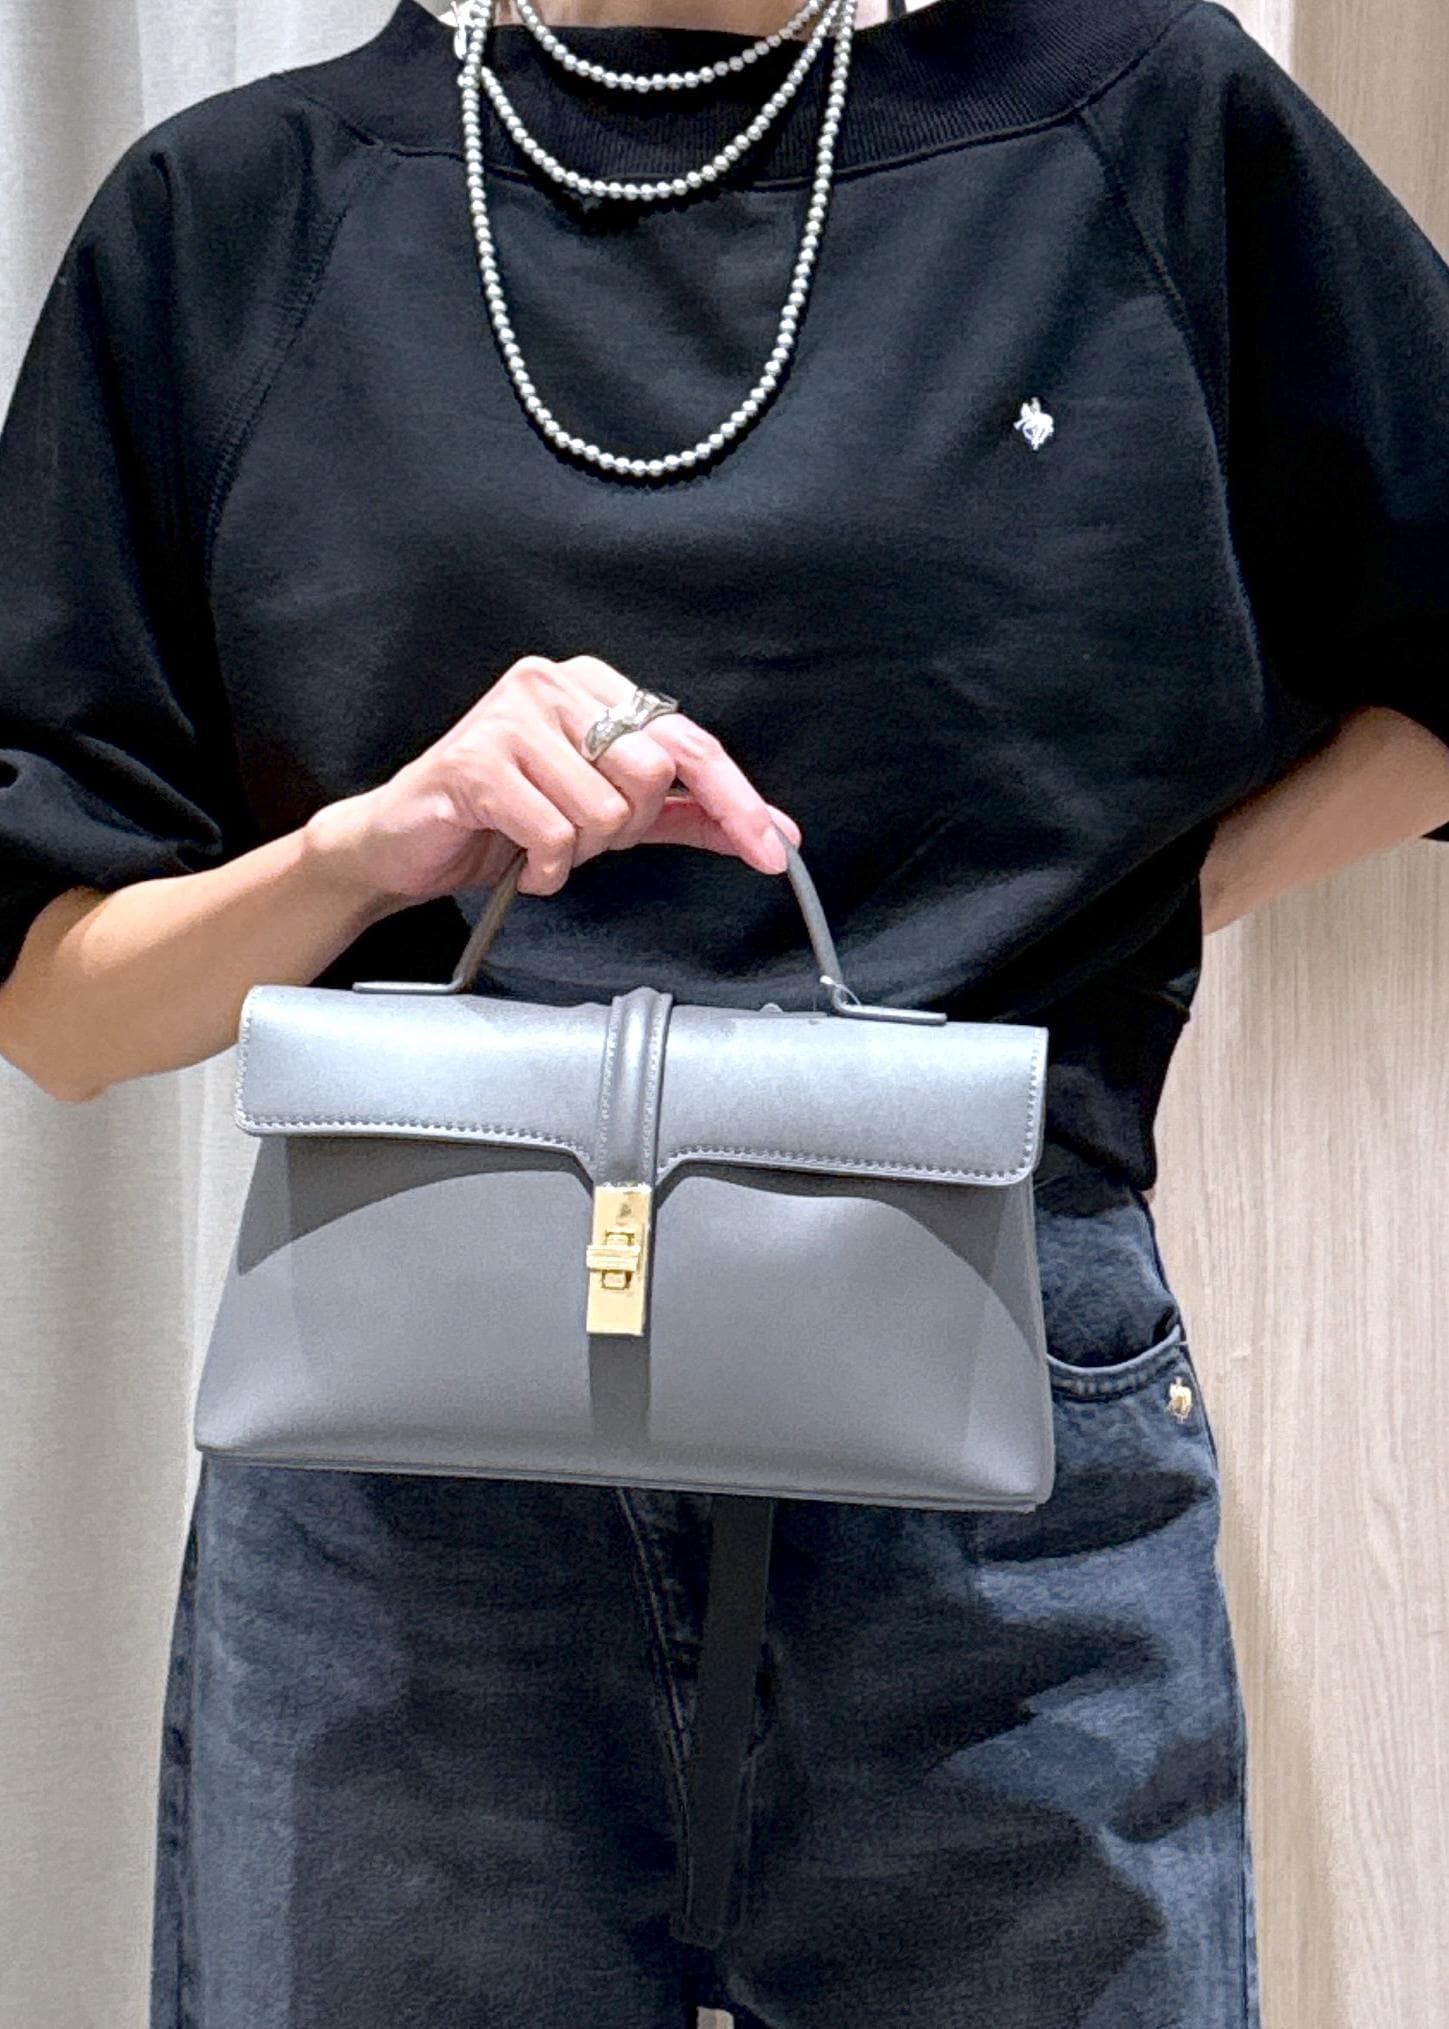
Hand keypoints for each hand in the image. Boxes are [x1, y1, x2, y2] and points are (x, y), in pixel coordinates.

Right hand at [303, 652, 802, 908]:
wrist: (406, 844)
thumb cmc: (505, 819)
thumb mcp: (610, 816)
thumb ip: (687, 814)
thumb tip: (770, 831)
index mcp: (594, 686)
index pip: (689, 741)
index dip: (736, 800)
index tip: (775, 848)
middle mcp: (553, 684)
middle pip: (650, 773)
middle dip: (624, 828)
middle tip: (578, 835)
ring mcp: (510, 716)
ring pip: (602, 809)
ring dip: (575, 851)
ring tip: (537, 842)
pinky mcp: (475, 761)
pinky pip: (552, 833)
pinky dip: (542, 867)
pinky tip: (515, 857)